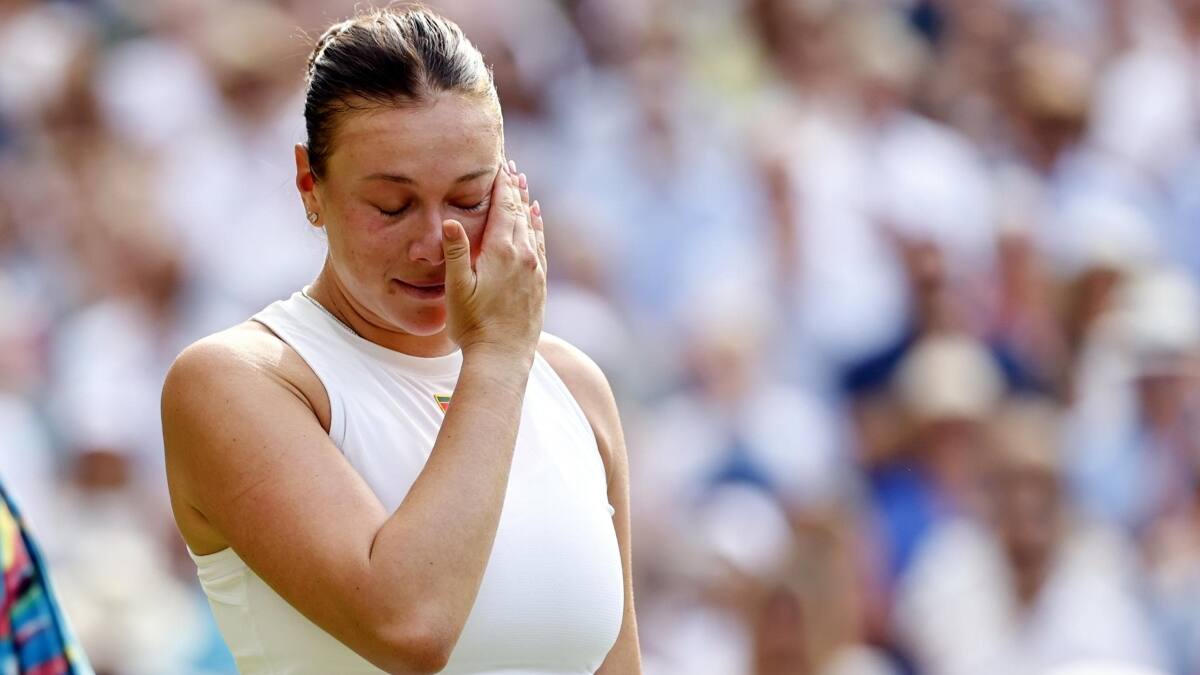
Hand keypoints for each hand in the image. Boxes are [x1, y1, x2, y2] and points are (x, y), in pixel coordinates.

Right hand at [440, 160, 545, 359]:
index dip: (501, 184)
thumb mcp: (456, 288)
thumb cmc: (473, 325)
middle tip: (510, 166)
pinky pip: (540, 245)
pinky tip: (535, 220)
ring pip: (533, 227)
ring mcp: (535, 270)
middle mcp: (524, 256)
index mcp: (502, 251)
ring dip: (526, 204)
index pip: (504, 207)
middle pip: (520, 212)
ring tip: (522, 185)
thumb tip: (450, 220)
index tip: (499, 163)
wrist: (503, 357)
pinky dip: (537, 227)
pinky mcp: (540, 284)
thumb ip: (456, 252)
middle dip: (514, 188)